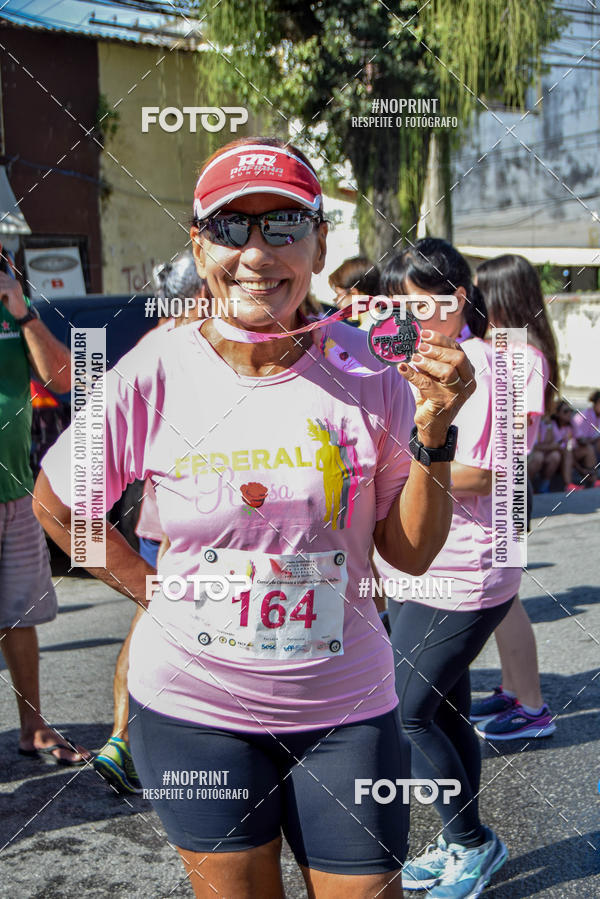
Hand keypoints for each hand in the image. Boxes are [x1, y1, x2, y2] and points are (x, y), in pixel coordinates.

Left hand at [0, 272, 27, 319]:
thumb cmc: (12, 305)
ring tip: (0, 298)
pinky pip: (0, 290)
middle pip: (0, 279)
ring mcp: (14, 285)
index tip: (0, 290)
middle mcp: (14, 282)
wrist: (21, 313)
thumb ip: (1, 288)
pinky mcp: (12, 290)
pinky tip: (0, 299)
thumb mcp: (5, 294)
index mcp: (13, 282)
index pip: (1, 274)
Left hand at [398, 330, 475, 446]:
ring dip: (428, 362)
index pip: (458, 350)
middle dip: (437, 349)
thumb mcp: (436, 377)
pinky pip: (427, 385)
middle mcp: (467, 383)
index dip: (441, 340)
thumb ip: (433, 362)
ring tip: (414, 359)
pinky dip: (412, 375)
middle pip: (458, 358)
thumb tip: (419, 343)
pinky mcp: (444, 403)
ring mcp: (457, 395)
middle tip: (420, 347)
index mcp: (468, 373)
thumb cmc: (434, 397)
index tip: (425, 334)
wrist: (432, 426)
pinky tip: (402, 368)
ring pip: (447, 372)